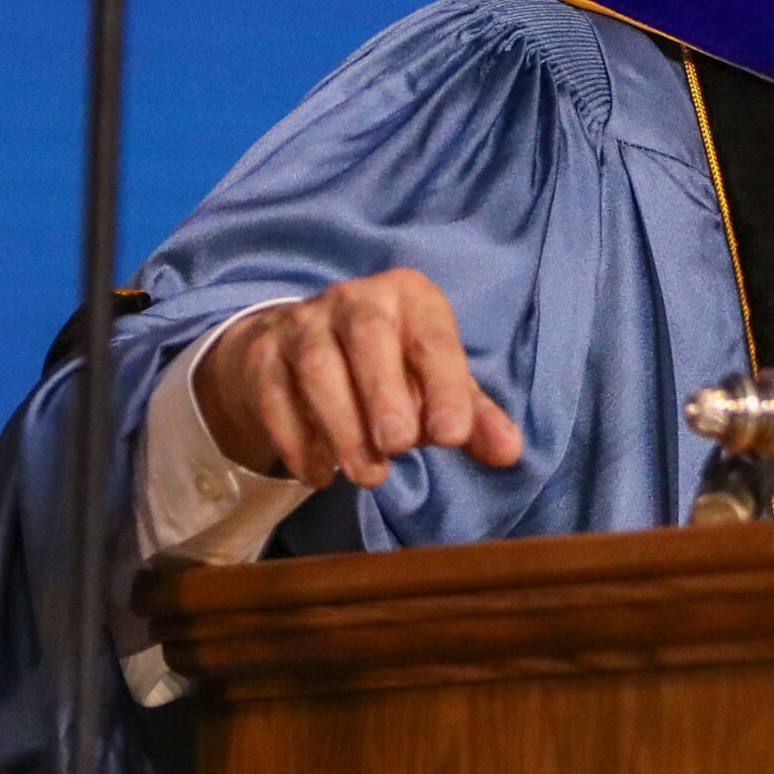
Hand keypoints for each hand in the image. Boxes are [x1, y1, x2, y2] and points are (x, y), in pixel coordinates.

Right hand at [195, 270, 522, 489]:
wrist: (299, 349)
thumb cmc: (388, 368)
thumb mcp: (435, 384)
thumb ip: (472, 417)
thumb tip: (510, 451)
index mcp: (411, 297)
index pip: (433, 337)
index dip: (444, 385)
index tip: (452, 437)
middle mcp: (355, 298)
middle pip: (368, 336)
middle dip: (385, 393)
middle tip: (400, 447)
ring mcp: (302, 322)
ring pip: (317, 366)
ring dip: (342, 425)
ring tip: (368, 476)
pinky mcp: (262, 353)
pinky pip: (273, 394)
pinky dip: (296, 439)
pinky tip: (319, 474)